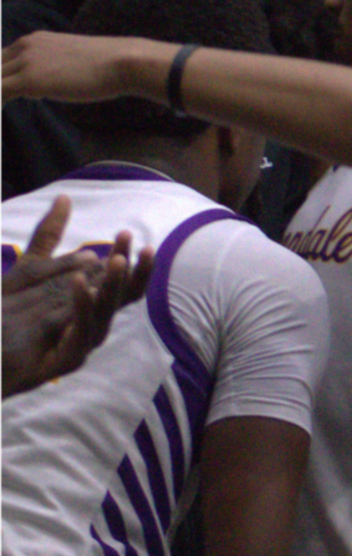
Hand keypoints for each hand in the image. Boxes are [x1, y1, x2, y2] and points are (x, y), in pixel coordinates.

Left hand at [1, 31, 151, 105]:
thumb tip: (42, 87)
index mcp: (34, 40)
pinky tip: (3, 111)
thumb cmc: (108, 64)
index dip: (1, 76)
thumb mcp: (71, 59)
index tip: (5, 92)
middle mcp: (25, 46)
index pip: (2, 58)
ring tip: (4, 106)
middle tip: (4, 101)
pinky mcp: (29, 80)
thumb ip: (52, 68)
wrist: (122, 63)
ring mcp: (26, 62)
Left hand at [3, 197, 154, 396]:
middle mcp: (92, 320)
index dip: (125, 256)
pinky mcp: (68, 359)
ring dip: (113, 285)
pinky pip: (81, 331)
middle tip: (135, 245)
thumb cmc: (10, 314)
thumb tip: (66, 197)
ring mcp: (82, 341)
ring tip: (114, 260)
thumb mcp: (28, 267)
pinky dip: (83, 306)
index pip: (115, 277)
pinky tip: (80, 283)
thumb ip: (50, 236)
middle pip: (120, 295)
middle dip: (128, 269)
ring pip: (106, 312)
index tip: (126, 234)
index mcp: (89, 301)